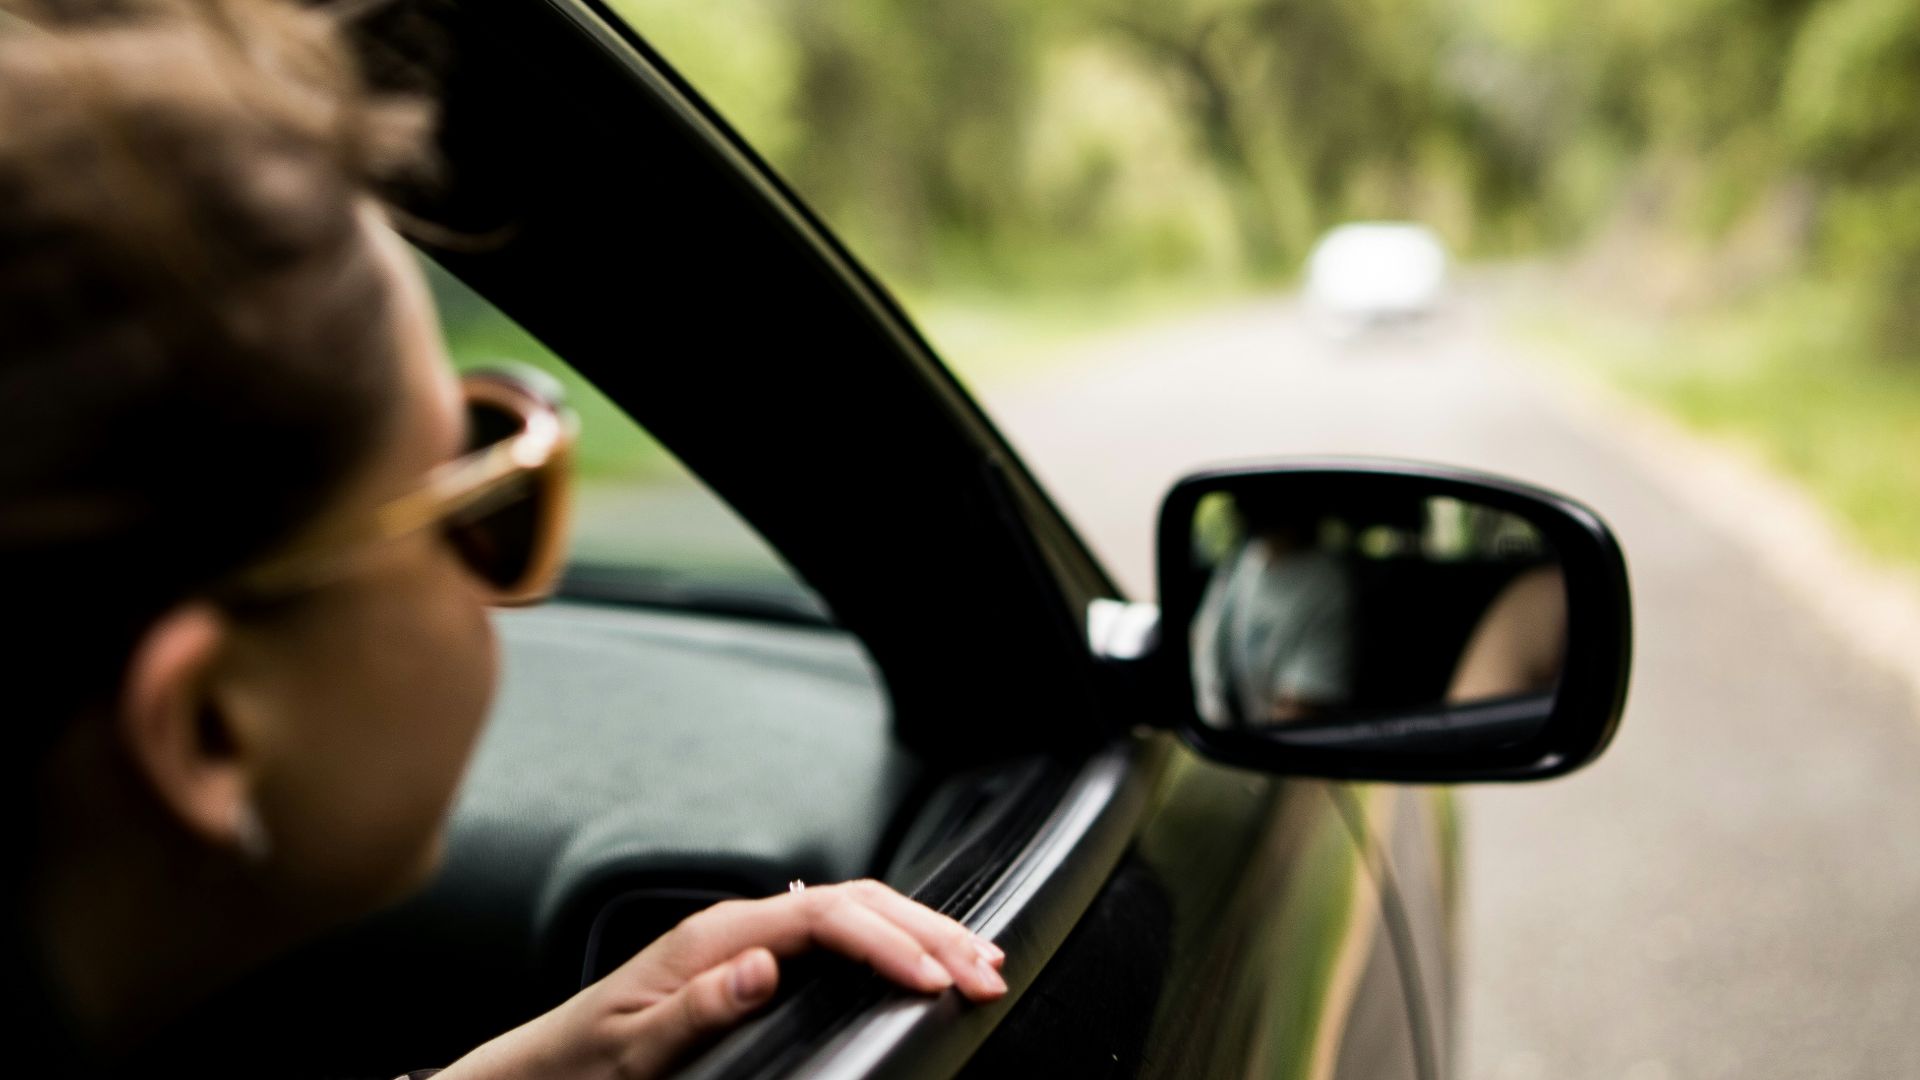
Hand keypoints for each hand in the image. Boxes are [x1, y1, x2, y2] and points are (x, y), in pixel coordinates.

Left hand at [434, 879, 1007, 1079]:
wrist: (546, 1067)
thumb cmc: (587, 1062)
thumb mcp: (635, 1048)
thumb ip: (698, 1006)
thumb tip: (763, 966)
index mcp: (717, 934)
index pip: (826, 915)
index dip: (888, 942)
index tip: (934, 978)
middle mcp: (740, 925)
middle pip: (857, 902)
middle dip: (930, 930)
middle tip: (988, 968)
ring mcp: (752, 938)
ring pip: (857, 911)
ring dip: (922, 930)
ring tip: (979, 958)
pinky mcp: (758, 959)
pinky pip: (841, 934)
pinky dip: (894, 942)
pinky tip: (923, 958)